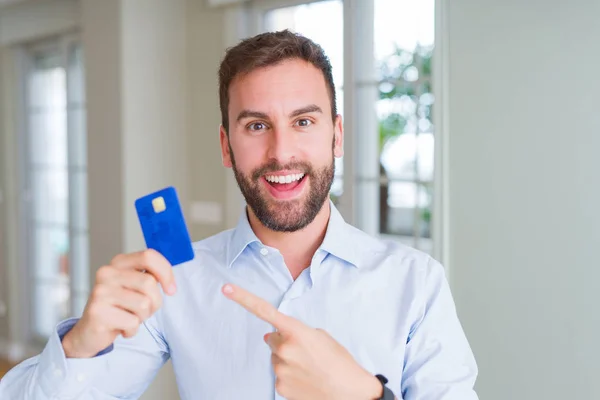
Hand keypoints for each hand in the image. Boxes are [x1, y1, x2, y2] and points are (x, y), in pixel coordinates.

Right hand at [62, 249, 176, 357]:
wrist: (89, 332)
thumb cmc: (118, 308)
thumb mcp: (134, 288)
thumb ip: (150, 278)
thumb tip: (170, 283)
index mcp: (118, 263)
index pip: (148, 256)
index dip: (166, 272)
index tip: (171, 289)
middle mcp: (107, 273)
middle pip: (149, 283)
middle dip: (155, 302)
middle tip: (142, 311)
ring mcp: (100, 292)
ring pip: (144, 304)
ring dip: (142, 317)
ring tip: (129, 318)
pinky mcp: (98, 312)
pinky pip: (132, 322)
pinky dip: (132, 330)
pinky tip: (119, 328)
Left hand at [222, 283, 382, 399]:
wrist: (350, 392)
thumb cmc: (339, 362)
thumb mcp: (320, 337)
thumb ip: (294, 332)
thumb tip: (269, 336)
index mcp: (296, 331)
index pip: (265, 311)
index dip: (243, 298)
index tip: (226, 288)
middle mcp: (283, 349)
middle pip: (273, 339)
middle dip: (284, 342)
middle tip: (307, 352)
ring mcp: (280, 369)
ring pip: (276, 357)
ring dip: (288, 359)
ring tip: (310, 367)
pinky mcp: (279, 386)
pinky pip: (279, 374)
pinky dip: (290, 375)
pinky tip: (306, 378)